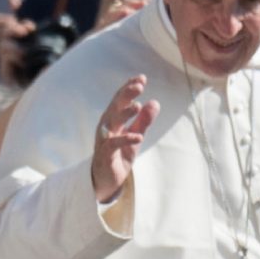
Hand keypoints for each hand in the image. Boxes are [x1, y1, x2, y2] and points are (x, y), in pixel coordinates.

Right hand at [91, 76, 156, 204]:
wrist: (106, 180)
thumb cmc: (119, 156)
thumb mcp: (135, 137)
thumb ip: (143, 121)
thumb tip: (155, 102)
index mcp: (113, 120)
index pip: (120, 99)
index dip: (129, 88)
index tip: (141, 78)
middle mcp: (106, 127)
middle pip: (115, 106)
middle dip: (126, 94)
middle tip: (139, 85)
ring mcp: (103, 140)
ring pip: (111, 122)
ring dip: (124, 113)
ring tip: (138, 106)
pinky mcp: (105, 155)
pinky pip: (113, 144)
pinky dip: (125, 139)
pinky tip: (138, 137)